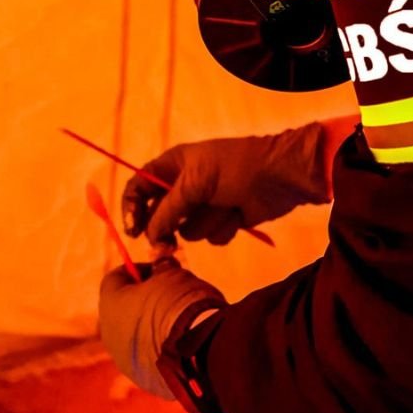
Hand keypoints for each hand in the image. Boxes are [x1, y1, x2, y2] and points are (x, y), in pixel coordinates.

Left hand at [98, 259, 225, 398]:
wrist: (197, 349)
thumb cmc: (182, 305)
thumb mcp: (174, 275)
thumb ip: (162, 269)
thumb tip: (161, 267)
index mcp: (110, 302)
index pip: (115, 277)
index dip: (138, 269)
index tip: (159, 268)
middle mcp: (109, 332)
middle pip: (122, 309)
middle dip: (144, 299)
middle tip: (171, 294)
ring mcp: (124, 358)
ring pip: (134, 336)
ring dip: (151, 327)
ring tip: (180, 321)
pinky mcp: (142, 378)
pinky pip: (148, 358)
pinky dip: (160, 349)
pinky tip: (183, 344)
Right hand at [123, 122, 332, 244]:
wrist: (281, 175)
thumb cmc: (235, 168)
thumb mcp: (195, 183)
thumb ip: (167, 211)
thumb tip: (150, 238)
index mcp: (173, 166)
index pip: (139, 187)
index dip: (131, 208)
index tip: (134, 231)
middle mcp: (185, 186)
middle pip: (160, 217)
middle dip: (166, 230)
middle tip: (167, 247)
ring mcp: (205, 205)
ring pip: (188, 231)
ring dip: (207, 222)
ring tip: (226, 205)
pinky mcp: (224, 221)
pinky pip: (211, 236)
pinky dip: (224, 227)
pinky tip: (239, 214)